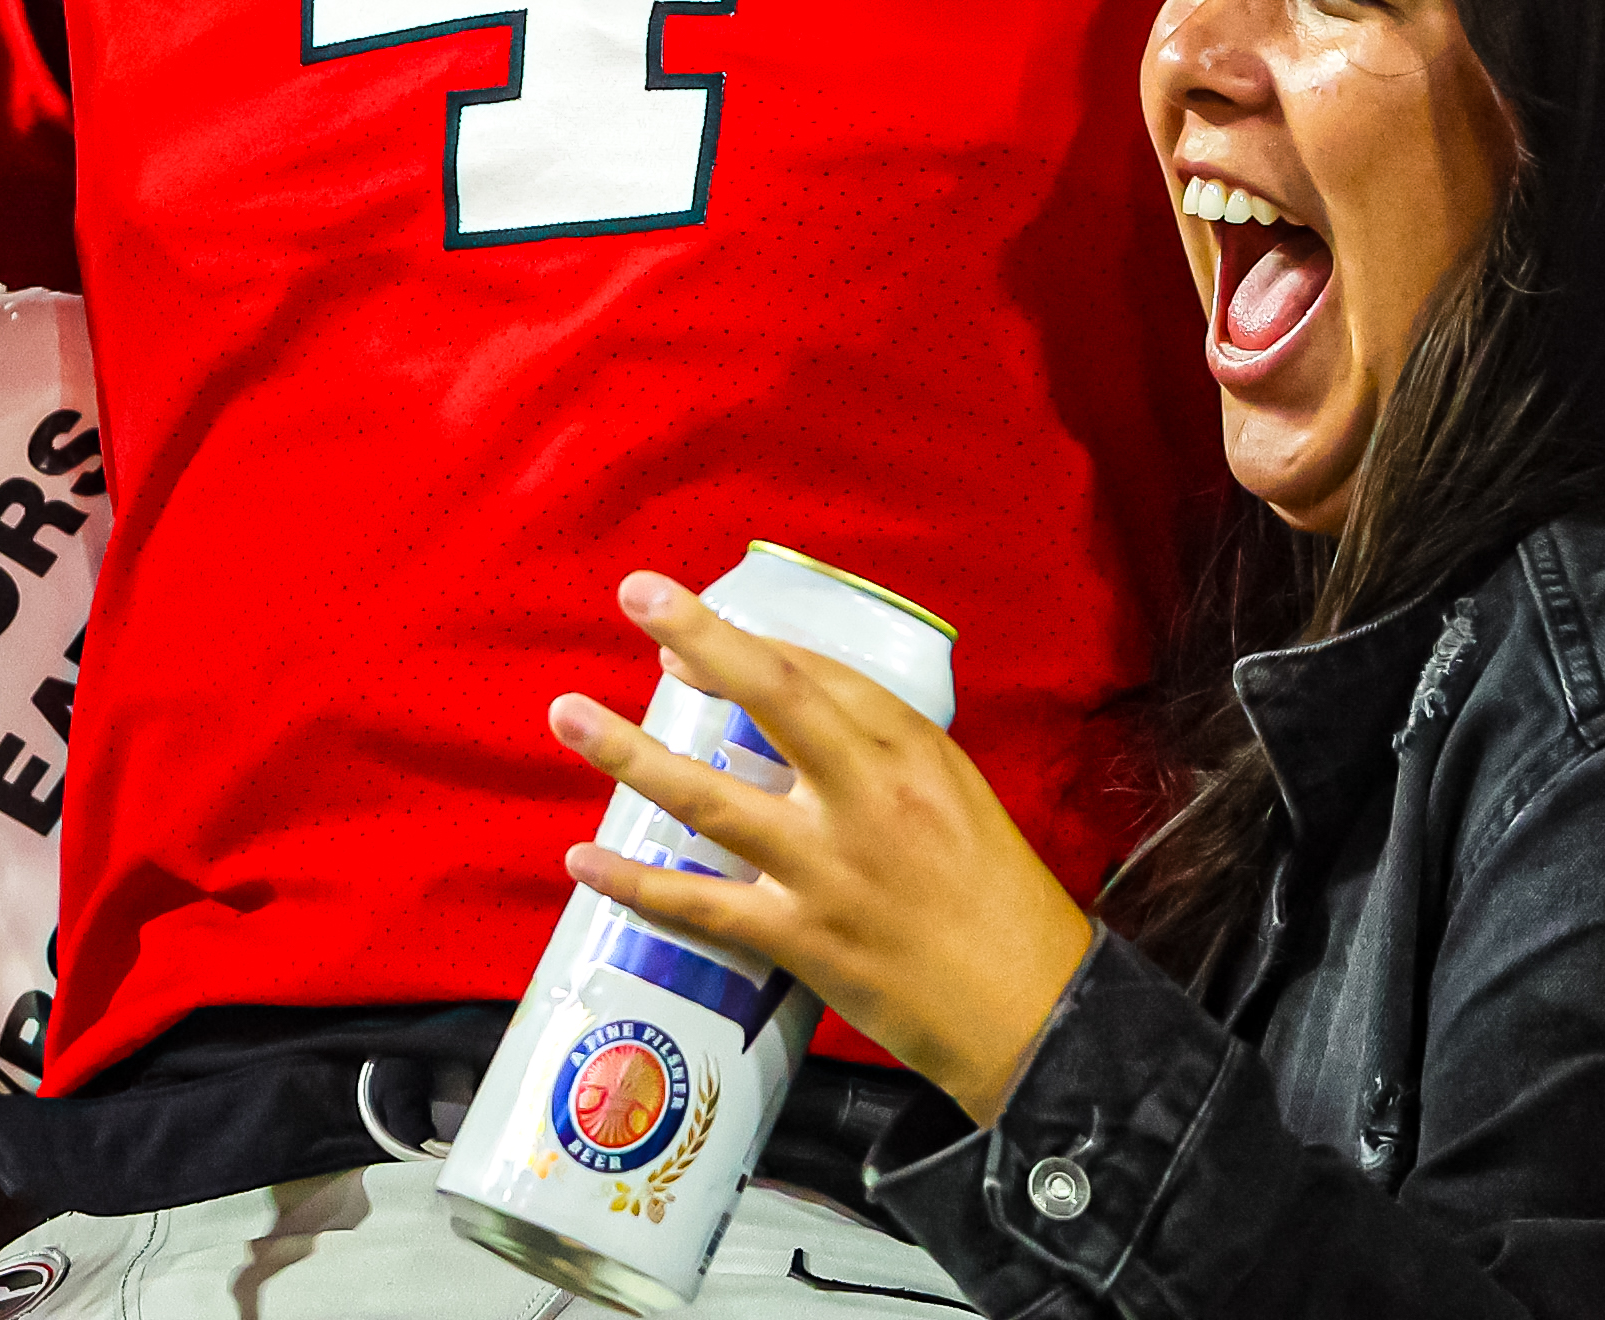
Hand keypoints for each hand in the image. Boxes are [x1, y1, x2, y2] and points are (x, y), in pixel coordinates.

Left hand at [542, 571, 1096, 1125]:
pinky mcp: (805, 940)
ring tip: (569, 715)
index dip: (741, 644)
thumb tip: (786, 718)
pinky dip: (637, 883)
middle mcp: (869, 797)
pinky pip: (703, 905)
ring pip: (713, 798)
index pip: (817, 672)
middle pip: (772, 698)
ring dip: (631, 755)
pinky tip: (584, 860)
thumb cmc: (997, 900)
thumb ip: (879, 753)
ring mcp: (830, 870)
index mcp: (913, 751)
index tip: (680, 634)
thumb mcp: (955, 795)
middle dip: (700, 639)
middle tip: (634, 592)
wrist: (1035, 1012)